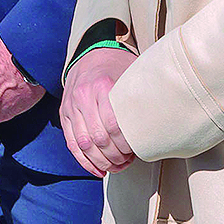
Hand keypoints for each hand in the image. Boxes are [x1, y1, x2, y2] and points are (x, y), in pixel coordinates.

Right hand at [60, 46, 137, 176]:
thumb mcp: (130, 74)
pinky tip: (98, 170)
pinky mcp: (64, 114)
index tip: (135, 151)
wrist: (91, 53)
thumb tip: (160, 121)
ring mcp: (71, 105)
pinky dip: (84, 161)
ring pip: (83, 144)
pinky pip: (71, 143)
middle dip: (114, 157)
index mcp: (101, 85)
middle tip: (126, 162)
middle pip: (98, 138)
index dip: (125, 144)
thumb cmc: (116, 66)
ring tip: (115, 167)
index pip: (113, 125)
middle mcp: (83, 96)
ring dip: (100, 162)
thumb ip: (139, 97)